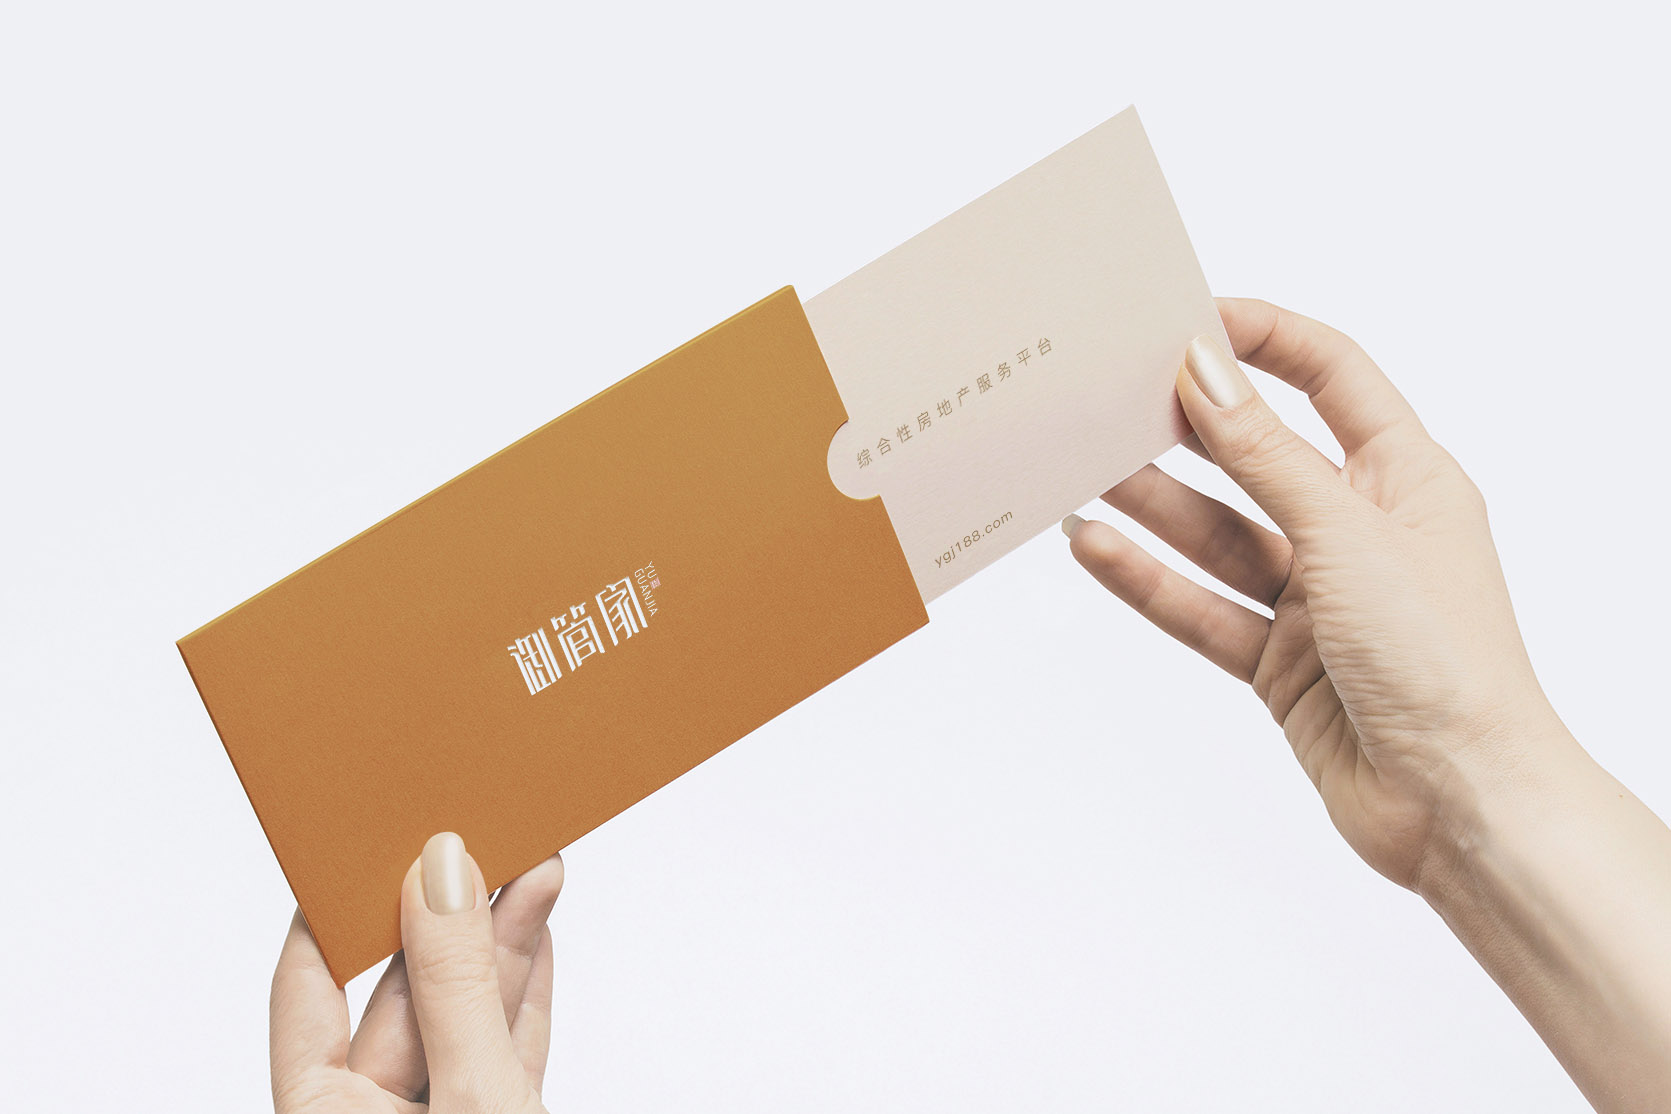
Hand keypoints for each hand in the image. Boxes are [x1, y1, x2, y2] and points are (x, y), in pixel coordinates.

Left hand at [270, 833, 564, 1112]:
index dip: (330, 917)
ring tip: (531, 868)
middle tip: (475, 843)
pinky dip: (526, 990)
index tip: (360, 848)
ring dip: (502, 942)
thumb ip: (457, 989)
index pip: (306, 998)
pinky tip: (536, 934)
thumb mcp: (472, 1096)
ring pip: (463, 1014)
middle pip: (402, 998)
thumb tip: (445, 878)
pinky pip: (503, 1045)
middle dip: (446, 916)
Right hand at [1065, 297, 1572, 889]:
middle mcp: (1359, 532)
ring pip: (1218, 535)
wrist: (1459, 804)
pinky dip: (1149, 580)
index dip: (1265, 339)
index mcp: (1406, 479)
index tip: (1189, 320)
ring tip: (1081, 468)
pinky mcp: (1279, 662)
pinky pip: (1201, 605)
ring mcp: (1316, 599)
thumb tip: (1205, 373)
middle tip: (1113, 394)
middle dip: (1189, 425)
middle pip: (1259, 456)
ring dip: (1153, 504)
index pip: (1332, 376)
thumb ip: (1267, 455)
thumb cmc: (1445, 662)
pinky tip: (1097, 547)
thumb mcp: (1348, 535)